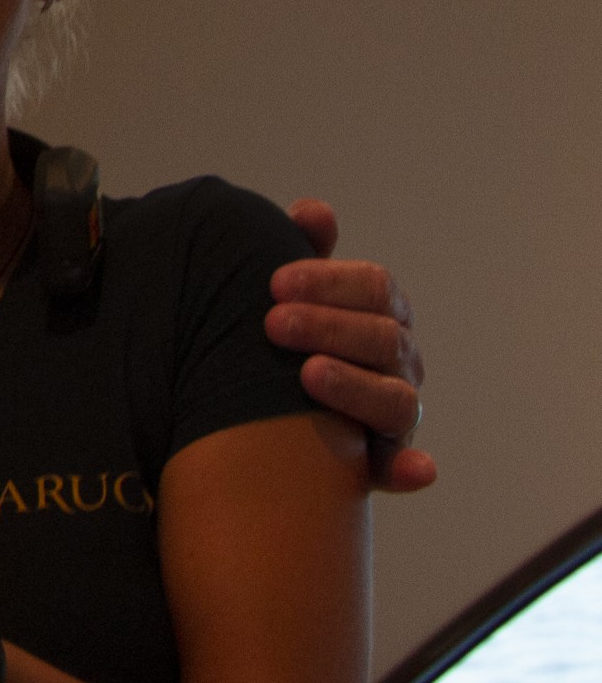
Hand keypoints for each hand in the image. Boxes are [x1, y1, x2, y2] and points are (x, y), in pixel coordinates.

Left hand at [271, 200, 434, 492]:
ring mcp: (396, 412)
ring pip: (396, 400)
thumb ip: (305, 250)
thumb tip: (313, 211)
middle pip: (383, 339)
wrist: (268, 397)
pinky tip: (413, 471)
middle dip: (327, 327)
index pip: (376, 288)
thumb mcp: (294, 291)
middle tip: (272, 324)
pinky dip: (411, 470)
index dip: (329, 281)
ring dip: (355, 388)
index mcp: (382, 312)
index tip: (274, 282)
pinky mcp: (383, 459)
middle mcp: (399, 360)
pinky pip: (404, 468)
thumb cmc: (288, 327)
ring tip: (307, 375)